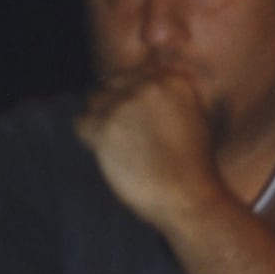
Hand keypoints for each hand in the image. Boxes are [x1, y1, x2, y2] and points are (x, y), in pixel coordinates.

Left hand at [76, 67, 222, 227]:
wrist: (187, 197)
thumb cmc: (191, 168)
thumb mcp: (193, 119)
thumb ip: (167, 98)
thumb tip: (132, 90)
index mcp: (173, 80)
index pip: (135, 75)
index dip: (130, 98)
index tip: (137, 123)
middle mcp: (149, 85)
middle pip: (112, 84)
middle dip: (114, 107)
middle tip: (125, 137)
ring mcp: (126, 103)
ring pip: (94, 100)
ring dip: (100, 121)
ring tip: (119, 147)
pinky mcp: (105, 125)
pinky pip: (81, 123)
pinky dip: (89, 139)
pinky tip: (109, 155)